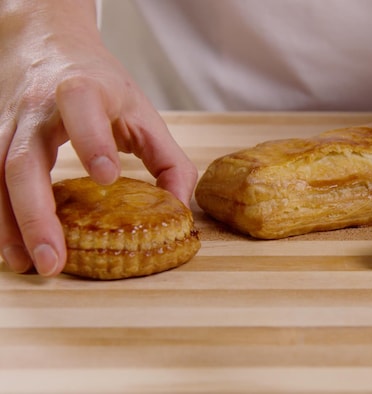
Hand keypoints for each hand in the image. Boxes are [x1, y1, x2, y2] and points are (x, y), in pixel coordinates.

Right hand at [0, 1, 197, 275]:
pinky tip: (12, 249)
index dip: (91, 139)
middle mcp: (38, 107)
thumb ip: (168, 160)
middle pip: (25, 159)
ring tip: (29, 265)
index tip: (107, 177)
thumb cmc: (104, 85)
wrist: (49, 44)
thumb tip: (179, 209)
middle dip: (37, 212)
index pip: (81, 105)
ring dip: (9, 225)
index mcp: (84, 89)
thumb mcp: (144, 113)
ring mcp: (9, 123)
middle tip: (54, 258)